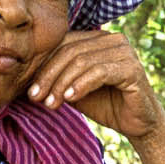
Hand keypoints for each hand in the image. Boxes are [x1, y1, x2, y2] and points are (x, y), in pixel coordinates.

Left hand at [25, 27, 164, 140]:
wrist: (137, 124)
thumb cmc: (106, 104)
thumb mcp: (75, 89)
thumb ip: (58, 79)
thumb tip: (27, 79)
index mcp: (98, 39)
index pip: (64, 44)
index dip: (44, 67)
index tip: (31, 92)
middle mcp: (112, 39)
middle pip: (70, 52)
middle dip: (50, 76)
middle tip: (37, 98)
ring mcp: (124, 51)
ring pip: (82, 62)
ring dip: (62, 84)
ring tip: (51, 103)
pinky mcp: (132, 68)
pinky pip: (99, 72)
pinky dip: (81, 85)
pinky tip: (70, 99)